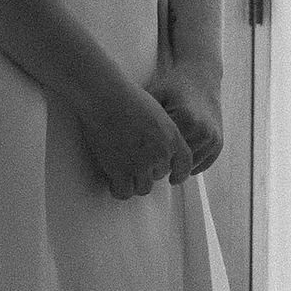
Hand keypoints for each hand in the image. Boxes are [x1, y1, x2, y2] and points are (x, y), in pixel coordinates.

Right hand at [78, 69, 195, 200]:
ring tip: (121, 173)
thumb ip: (162, 132)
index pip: (185, 164)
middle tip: (131, 161)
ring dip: (133, 182)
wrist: (105, 97)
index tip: (173, 179)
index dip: (180, 174)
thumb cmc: (125, 97)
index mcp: (172, 137)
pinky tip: (112, 181)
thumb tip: (157, 146)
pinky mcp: (121, 170)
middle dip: (148, 171)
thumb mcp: (156, 112)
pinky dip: (118, 189)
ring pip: (143, 188)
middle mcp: (160, 153)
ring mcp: (141, 164)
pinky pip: (124, 192)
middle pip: (159, 175)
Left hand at [150, 61, 222, 176]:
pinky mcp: (218, 142)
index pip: (163, 152)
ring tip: (162, 164)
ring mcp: (212, 138)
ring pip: (189, 166)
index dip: (149, 158)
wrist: (200, 76)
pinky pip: (202, 164)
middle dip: (162, 165)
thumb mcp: (155, 96)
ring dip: (176, 168)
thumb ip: (143, 118)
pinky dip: (189, 166)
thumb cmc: (172, 86)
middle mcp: (202, 130)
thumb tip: (121, 138)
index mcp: (185, 119)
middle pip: (176, 162)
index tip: (139, 160)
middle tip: (148, 167)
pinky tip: (177, 162)